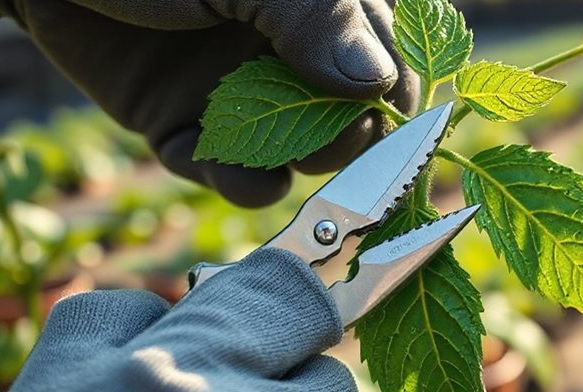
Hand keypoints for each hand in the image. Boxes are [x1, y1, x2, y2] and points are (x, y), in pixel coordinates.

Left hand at [0, 0, 417, 206]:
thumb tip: (379, 87)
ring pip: (297, 158)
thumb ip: (320, 18)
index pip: (390, 65)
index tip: (388, 128)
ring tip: (268, 153)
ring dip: (291, 164)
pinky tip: (225, 169)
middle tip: (319, 137)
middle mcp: (289, 55)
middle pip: (351, 122)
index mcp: (323, 11)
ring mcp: (239, 95)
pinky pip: (233, 176)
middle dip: (342, 140)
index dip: (394, 103)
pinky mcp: (188, 129)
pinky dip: (237, 183)